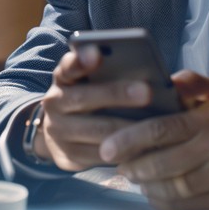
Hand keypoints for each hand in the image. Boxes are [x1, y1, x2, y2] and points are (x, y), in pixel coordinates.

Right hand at [31, 48, 153, 171]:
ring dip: (126, 128)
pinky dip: (124, 151)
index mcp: (63, 78)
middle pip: (84, 98)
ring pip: (95, 131)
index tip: (97, 53)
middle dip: (117, 94)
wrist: (61, 131)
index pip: (68, 66)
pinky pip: (100, 155)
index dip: (81, 60)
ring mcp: (58, 131)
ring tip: (154, 123)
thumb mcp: (91, 80)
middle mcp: (55, 102)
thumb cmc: (90, 96)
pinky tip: (146, 145)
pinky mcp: (67, 156)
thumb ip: (107, 71)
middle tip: (147, 92)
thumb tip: (143, 66)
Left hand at [99, 71, 208, 209]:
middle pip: (161, 163)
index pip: (161, 130)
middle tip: (117, 163)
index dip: (129, 140)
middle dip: (132, 166)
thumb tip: (171, 78)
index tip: (108, 147)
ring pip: (171, 188)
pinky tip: (152, 191)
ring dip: (145, 185)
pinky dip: (163, 201)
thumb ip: (194, 82)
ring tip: (133, 175)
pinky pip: (185, 205)